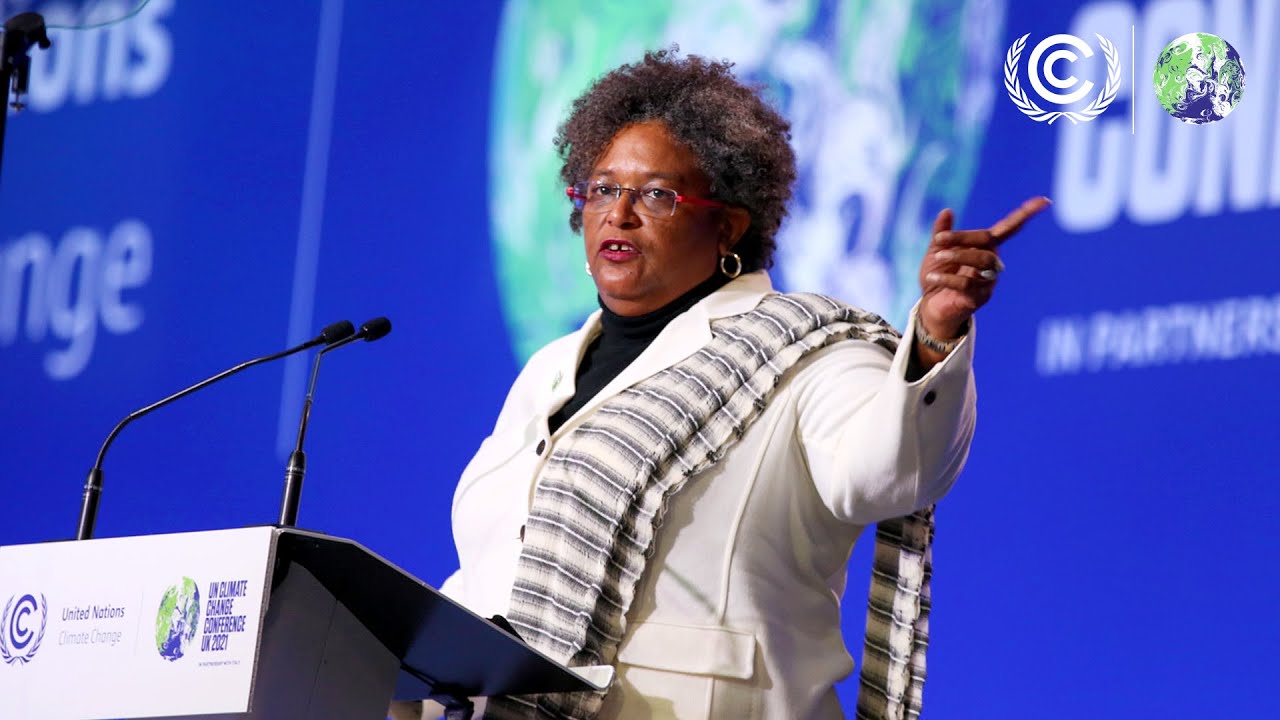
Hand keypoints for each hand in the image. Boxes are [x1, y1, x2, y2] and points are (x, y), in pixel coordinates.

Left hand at [917, 196, 1050, 341]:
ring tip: (937, 258)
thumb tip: (948, 210)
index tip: (1044, 200)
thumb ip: (941, 233)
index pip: (1009, 228)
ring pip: (983, 262)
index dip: (1025, 214)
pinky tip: (933, 277)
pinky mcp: (980, 299)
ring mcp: (989, 281)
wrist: (930, 306)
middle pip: (989, 243)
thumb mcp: (935, 251)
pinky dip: (948, 278)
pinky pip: (967, 284)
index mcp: (985, 247)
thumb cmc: (937, 276)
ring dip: (958, 256)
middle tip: (939, 240)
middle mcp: (992, 263)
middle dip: (963, 238)